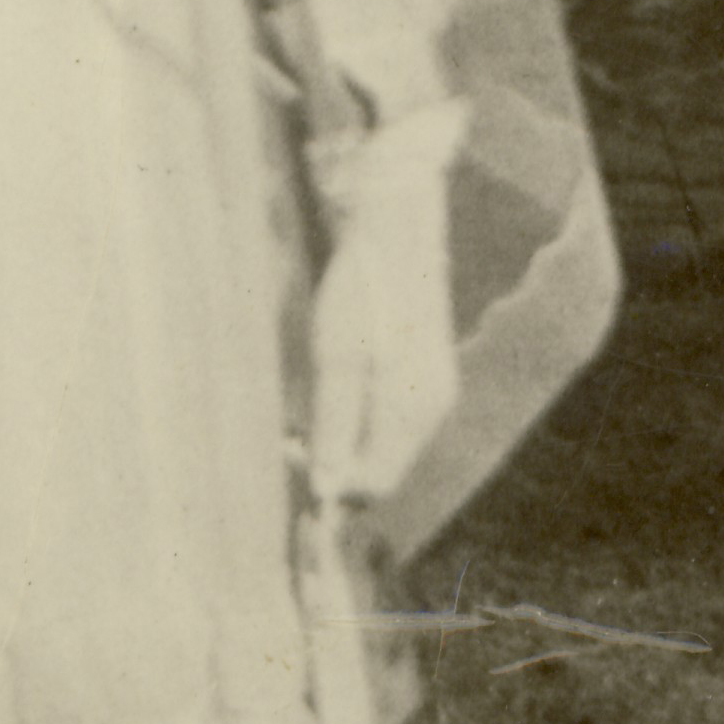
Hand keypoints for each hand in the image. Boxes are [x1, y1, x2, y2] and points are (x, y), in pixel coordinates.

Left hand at [306, 124, 462, 510]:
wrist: (393, 232)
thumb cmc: (360, 292)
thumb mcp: (336, 360)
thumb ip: (333, 428)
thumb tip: (326, 492)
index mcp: (414, 409)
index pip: (374, 484)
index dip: (331, 485)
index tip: (288, 454)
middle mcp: (433, 409)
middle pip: (382, 469)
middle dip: (336, 463)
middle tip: (289, 433)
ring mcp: (434, 393)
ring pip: (385, 446)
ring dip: (345, 442)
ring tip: (307, 407)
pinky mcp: (427, 377)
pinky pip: (391, 422)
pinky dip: (359, 421)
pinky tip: (335, 390)